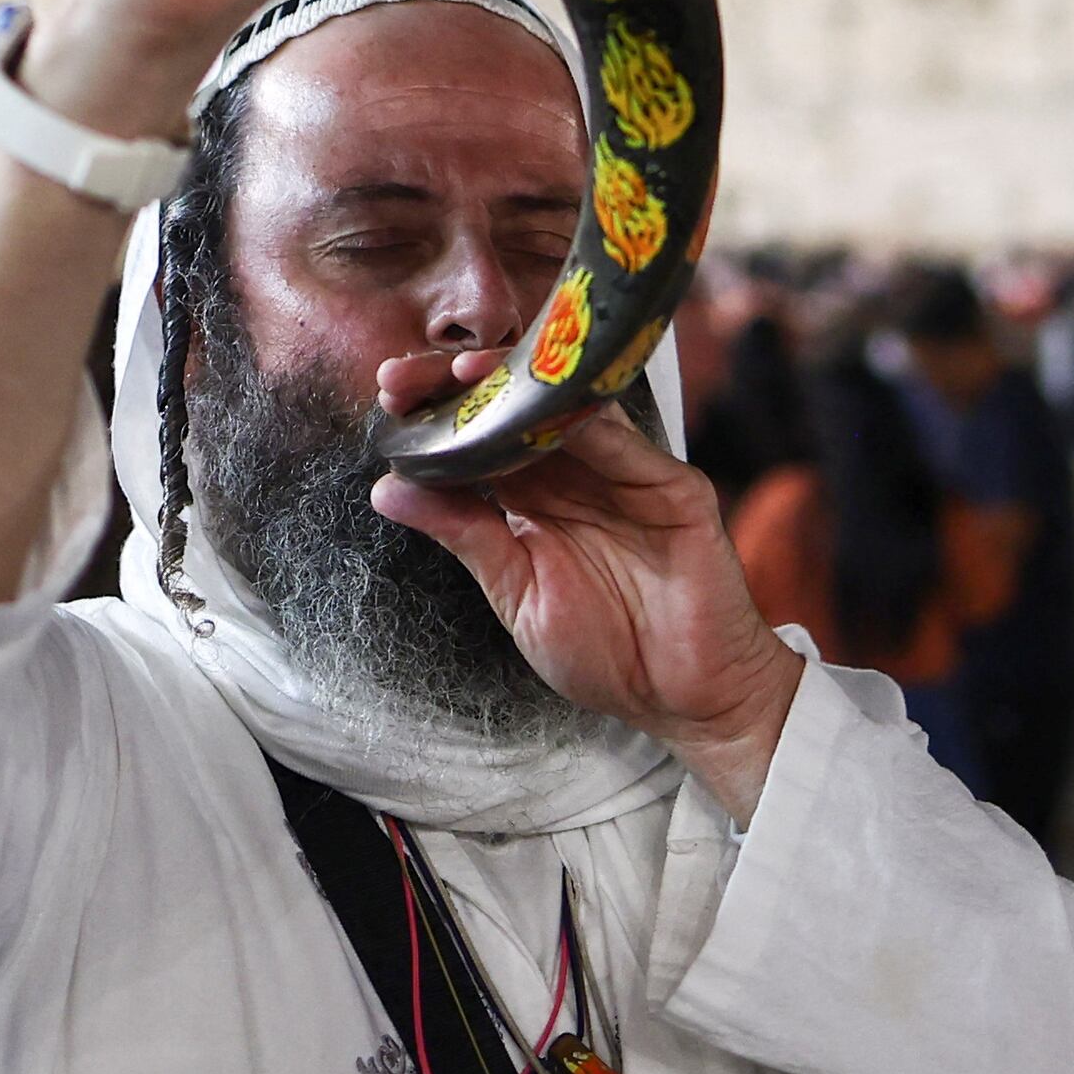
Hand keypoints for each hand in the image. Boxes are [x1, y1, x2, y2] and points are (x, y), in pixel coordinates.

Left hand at [371, 350, 805, 821]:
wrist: (686, 700)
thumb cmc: (608, 653)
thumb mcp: (516, 594)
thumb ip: (464, 536)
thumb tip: (387, 489)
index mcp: (535, 499)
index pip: (481, 434)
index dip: (438, 408)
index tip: (387, 392)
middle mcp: (578, 475)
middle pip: (518, 408)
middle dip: (462, 384)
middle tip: (407, 376)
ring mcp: (628, 475)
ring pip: (570, 411)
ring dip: (520, 387)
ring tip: (468, 374)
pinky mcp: (675, 489)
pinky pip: (629, 447)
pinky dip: (589, 424)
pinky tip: (550, 406)